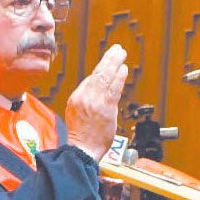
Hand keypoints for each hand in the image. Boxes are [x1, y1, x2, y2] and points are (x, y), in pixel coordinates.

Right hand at [65, 44, 128, 160]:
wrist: (82, 150)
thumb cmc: (81, 137)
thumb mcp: (77, 114)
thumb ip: (87, 101)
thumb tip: (98, 92)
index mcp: (76, 98)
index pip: (90, 79)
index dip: (102, 69)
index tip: (109, 61)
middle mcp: (84, 97)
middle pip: (97, 73)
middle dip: (108, 59)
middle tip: (117, 49)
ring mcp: (94, 102)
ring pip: (105, 77)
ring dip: (114, 63)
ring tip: (121, 53)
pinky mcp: (105, 108)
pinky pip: (113, 88)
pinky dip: (119, 77)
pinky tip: (123, 69)